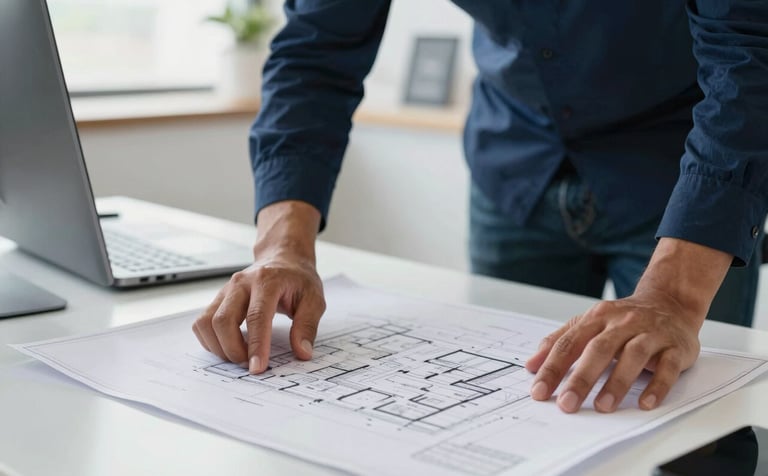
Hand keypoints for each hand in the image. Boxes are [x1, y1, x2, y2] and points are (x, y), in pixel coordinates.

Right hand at [192, 201, 323, 373]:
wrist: (282, 258)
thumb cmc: (298, 279)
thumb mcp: (314, 299)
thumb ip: (307, 326)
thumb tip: (302, 352)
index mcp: (267, 281)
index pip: (256, 316)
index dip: (255, 345)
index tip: (257, 367)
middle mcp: (241, 284)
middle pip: (223, 321)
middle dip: (233, 350)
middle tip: (250, 364)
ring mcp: (226, 290)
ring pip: (206, 323)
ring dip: (219, 347)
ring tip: (240, 356)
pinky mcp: (218, 299)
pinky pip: (202, 323)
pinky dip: (211, 341)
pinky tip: (229, 346)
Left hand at [525, 292, 699, 412]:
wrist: (669, 301)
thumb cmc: (623, 319)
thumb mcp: (588, 323)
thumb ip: (559, 341)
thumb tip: (531, 364)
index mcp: (597, 318)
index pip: (569, 343)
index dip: (552, 368)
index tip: (539, 391)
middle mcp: (622, 323)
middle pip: (599, 349)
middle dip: (581, 378)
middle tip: (567, 403)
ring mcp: (650, 333)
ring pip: (633, 356)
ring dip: (617, 382)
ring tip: (603, 406)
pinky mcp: (676, 347)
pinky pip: (668, 367)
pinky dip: (657, 386)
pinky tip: (646, 403)